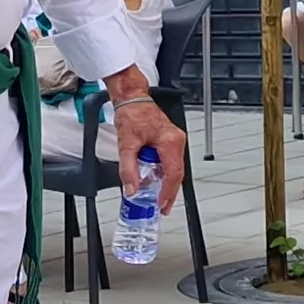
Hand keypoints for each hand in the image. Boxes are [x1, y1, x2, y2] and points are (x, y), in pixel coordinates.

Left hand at [106, 73, 186, 209]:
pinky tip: (155, 180)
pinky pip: (170, 160)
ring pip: (174, 167)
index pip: (173, 174)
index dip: (168, 192)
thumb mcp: (126, 144)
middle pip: (177, 173)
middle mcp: (176, 140)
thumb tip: (131, 188)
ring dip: (166, 182)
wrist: (132, 97)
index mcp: (170, 141)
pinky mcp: (170, 139)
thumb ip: (128, 169)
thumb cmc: (132, 113)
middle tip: (162, 206)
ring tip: (158, 196)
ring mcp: (175, 139)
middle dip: (169, 191)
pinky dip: (164, 172)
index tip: (161, 204)